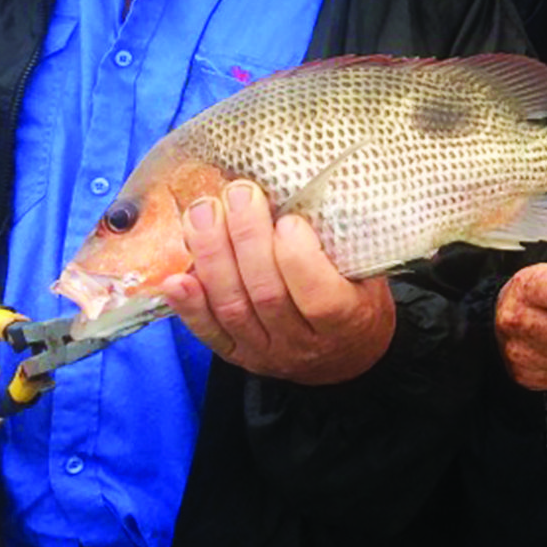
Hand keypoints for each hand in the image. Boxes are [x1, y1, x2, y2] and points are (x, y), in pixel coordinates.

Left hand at [162, 181, 395, 385]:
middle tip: (239, 195)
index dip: (298, 257)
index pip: (319, 297)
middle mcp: (302, 343)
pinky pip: (209, 332)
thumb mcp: (370, 275)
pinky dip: (189, 305)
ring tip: (203, 213)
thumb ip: (346, 246)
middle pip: (266, 294)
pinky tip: (176, 276)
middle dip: (247, 239)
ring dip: (212, 256)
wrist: (347, 356)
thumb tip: (317, 190)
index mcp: (346, 321)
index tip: (289, 219)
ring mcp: (266, 352)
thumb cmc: (359, 303)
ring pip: (232, 307)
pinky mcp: (238, 355)